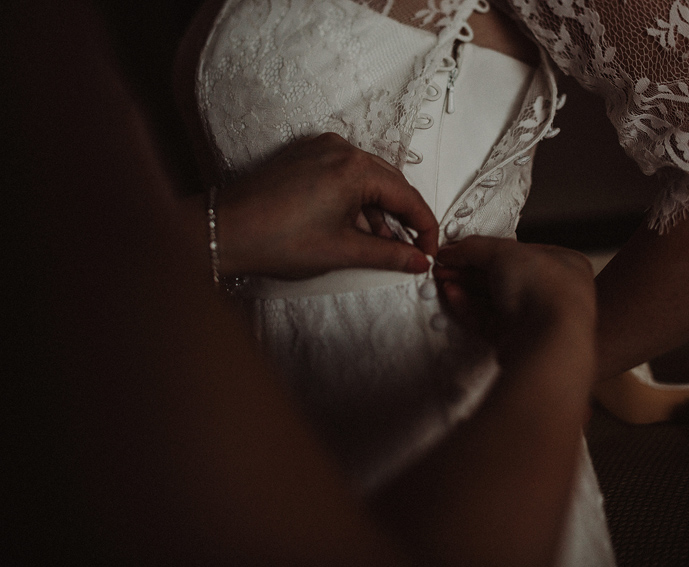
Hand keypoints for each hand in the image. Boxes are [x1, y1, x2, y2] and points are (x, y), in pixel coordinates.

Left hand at [214, 133, 438, 278]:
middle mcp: (340, 149)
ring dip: (377, 213)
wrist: (223, 232)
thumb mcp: (342, 252)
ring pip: (367, 181)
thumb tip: (417, 260)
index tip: (428, 251)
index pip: (407, 197)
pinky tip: (353, 229)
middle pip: (390, 184)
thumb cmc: (274, 239)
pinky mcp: (304, 158)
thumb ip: (388, 255)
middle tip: (411, 250)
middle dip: (403, 219)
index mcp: (354, 168)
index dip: (424, 228)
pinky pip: (344, 176)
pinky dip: (355, 202)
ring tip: (378, 246)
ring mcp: (319, 150)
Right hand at [434, 236, 595, 365]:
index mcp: (564, 264)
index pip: (518, 251)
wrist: (549, 340)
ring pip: (494, 301)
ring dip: (466, 288)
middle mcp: (553, 293)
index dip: (486, 249)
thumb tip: (454, 249)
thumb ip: (474, 248)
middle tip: (446, 265)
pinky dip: (468, 308)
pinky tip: (453, 296)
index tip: (461, 249)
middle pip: (503, 277)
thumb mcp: (504, 251)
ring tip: (444, 279)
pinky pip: (488, 321)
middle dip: (469, 270)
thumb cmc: (546, 291)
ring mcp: (536, 319)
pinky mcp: (518, 342)